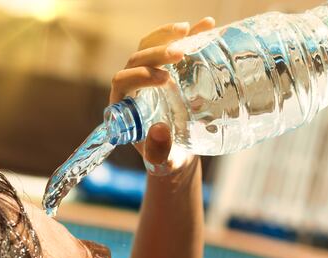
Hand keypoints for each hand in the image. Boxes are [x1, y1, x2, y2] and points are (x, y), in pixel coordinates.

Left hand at [109, 18, 215, 174]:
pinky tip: (206, 25)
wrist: (179, 153)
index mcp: (124, 106)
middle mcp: (132, 86)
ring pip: (149, 46)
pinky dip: (187, 34)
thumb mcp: (163, 162)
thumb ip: (158, 153)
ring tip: (189, 30)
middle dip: (156, 54)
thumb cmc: (166, 159)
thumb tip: (158, 130)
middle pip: (136, 60)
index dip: (139, 76)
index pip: (121, 82)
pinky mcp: (167, 68)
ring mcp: (148, 74)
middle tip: (179, 54)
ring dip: (167, 36)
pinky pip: (170, 45)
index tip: (164, 80)